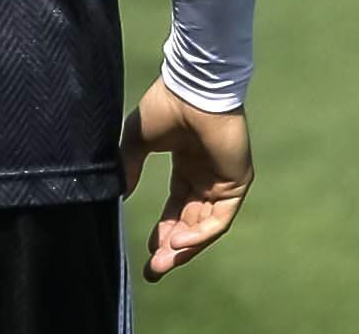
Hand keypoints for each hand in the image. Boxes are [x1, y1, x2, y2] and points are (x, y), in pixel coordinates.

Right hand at [120, 78, 251, 281]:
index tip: (148, 254)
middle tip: (154, 270)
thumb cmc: (166, 106)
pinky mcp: (237, 182)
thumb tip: (121, 195)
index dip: (162, 232)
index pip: (177, 209)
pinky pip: (219, 219)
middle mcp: (206, 176)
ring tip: (162, 263)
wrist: (192, 88)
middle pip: (190, 223)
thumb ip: (129, 167)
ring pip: (205, 227)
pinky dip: (200, 234)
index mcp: (187, 167)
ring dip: (184, 248)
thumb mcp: (138, 141)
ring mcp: (223, 180)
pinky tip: (178, 242)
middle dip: (171, 248)